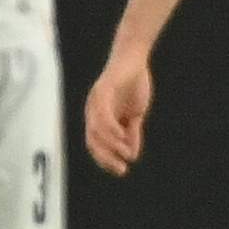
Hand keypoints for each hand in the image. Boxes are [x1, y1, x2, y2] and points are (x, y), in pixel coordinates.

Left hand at [83, 50, 153, 174]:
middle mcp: (93, 111)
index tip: (120, 170)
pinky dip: (111, 128)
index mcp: (98, 117)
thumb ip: (131, 132)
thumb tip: (131, 154)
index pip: (96, 145)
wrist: (135, 58)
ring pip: (97, 131)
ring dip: (111, 146)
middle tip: (121, 170)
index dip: (105, 160)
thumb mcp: (135, 114)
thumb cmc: (133, 83)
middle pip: (93, 141)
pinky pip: (102, 114)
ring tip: (125, 154)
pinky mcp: (103, 90)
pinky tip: (122, 137)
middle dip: (106, 158)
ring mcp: (96, 100)